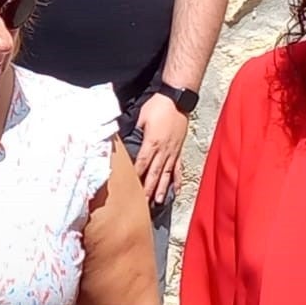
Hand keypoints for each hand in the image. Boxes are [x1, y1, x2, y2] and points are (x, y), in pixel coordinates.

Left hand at [134, 91, 189, 206]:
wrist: (177, 100)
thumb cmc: (158, 106)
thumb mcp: (141, 117)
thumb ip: (134, 132)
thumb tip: (126, 141)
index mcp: (151, 143)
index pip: (141, 164)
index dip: (135, 176)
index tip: (130, 189)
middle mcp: (163, 151)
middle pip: (153, 174)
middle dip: (147, 190)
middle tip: (142, 204)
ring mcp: (172, 152)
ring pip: (166, 175)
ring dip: (161, 189)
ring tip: (157, 203)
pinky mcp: (179, 151)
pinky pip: (178, 169)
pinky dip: (177, 181)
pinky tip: (175, 191)